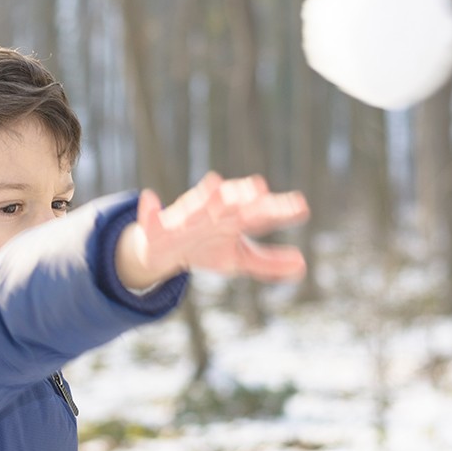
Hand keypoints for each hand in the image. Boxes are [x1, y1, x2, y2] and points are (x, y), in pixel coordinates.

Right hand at [115, 172, 309, 289]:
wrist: (166, 250)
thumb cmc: (207, 247)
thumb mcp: (239, 258)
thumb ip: (269, 263)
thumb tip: (302, 266)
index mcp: (234, 220)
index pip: (261, 214)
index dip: (279, 210)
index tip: (301, 207)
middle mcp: (212, 213)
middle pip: (231, 204)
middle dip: (242, 197)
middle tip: (259, 188)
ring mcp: (184, 218)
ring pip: (195, 206)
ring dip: (204, 196)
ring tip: (215, 185)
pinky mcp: (157, 227)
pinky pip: (151, 219)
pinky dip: (149, 210)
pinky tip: (149, 198)